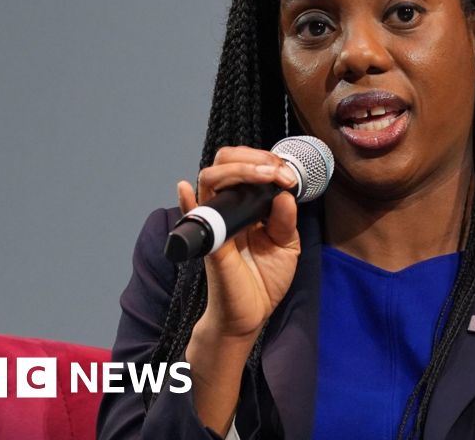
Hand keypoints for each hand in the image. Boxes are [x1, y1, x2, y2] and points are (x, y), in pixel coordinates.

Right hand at [178, 146, 301, 343]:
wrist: (251, 315)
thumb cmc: (264, 279)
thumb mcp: (286, 245)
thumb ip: (285, 219)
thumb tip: (283, 193)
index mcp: (247, 205)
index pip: (245, 165)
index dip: (266, 161)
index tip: (289, 175)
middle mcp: (228, 208)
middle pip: (224, 163)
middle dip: (252, 158)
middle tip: (277, 172)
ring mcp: (215, 223)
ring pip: (210, 180)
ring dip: (239, 171)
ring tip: (264, 175)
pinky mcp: (209, 243)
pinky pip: (191, 217)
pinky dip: (185, 201)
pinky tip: (186, 189)